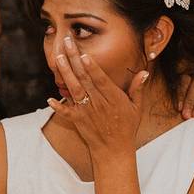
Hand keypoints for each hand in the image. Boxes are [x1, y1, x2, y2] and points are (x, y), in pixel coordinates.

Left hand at [47, 36, 148, 161]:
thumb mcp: (137, 108)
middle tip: (67, 43)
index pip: (101, 80)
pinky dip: (58, 106)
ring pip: (74, 90)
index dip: (92, 68)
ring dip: (66, 74)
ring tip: (59, 58)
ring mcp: (87, 112)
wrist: (114, 151)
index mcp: (113, 98)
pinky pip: (66, 112)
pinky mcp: (78, 121)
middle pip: (85, 78)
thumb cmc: (126, 128)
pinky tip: (49, 98)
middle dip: (75, 59)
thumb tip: (144, 72)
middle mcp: (98, 103)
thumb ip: (138, 89)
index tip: (83, 54)